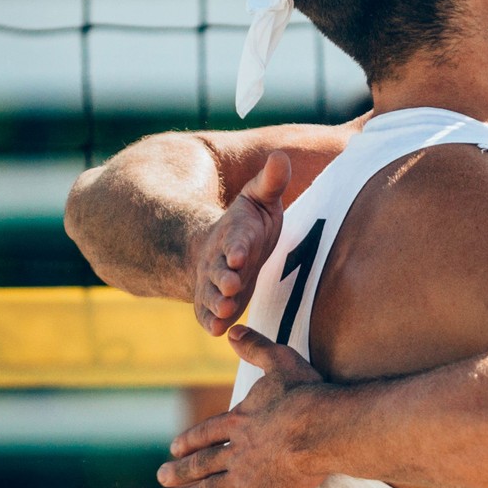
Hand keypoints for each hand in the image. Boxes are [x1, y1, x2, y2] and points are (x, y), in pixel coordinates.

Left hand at [158, 325, 327, 487]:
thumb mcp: (280, 361)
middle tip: (161, 477)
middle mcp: (234, 450)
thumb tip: (233, 329)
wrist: (320, 427)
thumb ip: (256, 347)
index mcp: (239, 421)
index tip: (174, 448)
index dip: (191, 440)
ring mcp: (243, 477)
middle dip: (180, 471)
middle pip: (201, 463)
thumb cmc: (306, 394)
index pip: (208, 433)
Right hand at [190, 152, 289, 335]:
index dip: (237, 247)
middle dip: (224, 278)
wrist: (220, 250)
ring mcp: (214, 284)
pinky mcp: (213, 304)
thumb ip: (270, 182)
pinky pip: (207, 315)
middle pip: (219, 271)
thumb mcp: (259, 199)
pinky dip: (211, 323)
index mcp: (235, 235)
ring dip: (218, 303)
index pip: (236, 241)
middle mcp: (219, 261)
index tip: (239, 255)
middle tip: (232, 286)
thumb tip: (280, 156)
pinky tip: (217, 331)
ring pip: (212, 295)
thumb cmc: (249, 224)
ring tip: (226, 310)